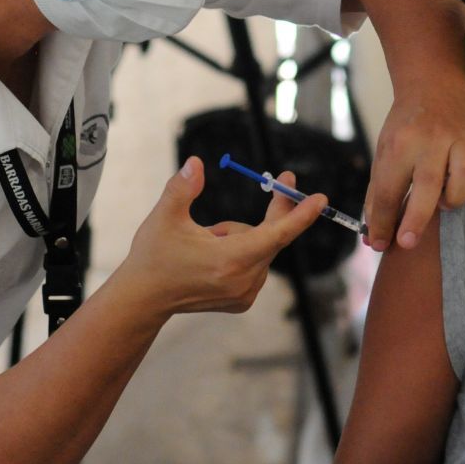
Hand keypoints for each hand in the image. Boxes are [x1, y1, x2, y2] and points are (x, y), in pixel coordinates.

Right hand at [115, 158, 326, 317]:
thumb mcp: (164, 217)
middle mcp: (243, 280)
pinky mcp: (242, 300)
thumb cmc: (154, 257)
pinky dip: (242, 251)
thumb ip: (183, 188)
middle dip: (275, 210)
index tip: (320, 199)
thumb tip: (196, 163)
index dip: (300, 216)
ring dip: (244, 235)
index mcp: (229, 260)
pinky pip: (256, 263)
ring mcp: (244, 294)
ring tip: (207, 239)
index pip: (276, 235)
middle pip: (273, 237)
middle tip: (282, 180)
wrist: (144, 298)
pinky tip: (213, 256)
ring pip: (261, 248)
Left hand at [363, 93, 464, 250]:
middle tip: (408, 242)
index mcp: (400, 144)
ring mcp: (460, 136)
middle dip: (416, 217)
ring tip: (444, 203)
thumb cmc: (405, 130)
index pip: (388, 189)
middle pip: (427, 183)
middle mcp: (431, 139)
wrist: (431, 88)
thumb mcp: (383, 155)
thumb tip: (375, 238)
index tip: (382, 244)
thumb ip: (378, 196)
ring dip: (456, 196)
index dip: (383, 221)